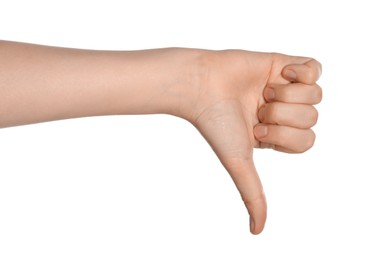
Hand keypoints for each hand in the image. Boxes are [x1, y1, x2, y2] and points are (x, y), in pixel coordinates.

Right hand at [184, 50, 321, 233]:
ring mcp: (285, 87)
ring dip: (287, 95)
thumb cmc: (216, 124)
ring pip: (316, 95)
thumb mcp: (239, 163)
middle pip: (312, 118)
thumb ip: (253, 195)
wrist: (201, 86)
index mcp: (276, 134)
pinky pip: (316, 68)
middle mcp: (283, 112)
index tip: (257, 130)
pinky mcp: (284, 63)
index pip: (307, 141)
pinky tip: (279, 73)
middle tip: (257, 110)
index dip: (284, 137)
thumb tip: (257, 232)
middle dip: (283, 116)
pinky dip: (301, 71)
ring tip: (262, 92)